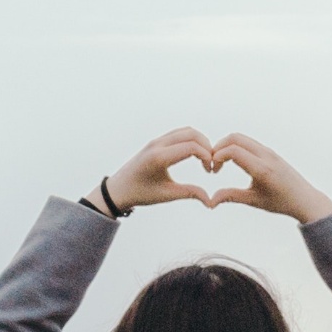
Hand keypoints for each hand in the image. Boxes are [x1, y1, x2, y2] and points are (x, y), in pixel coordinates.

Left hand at [102, 128, 219, 211]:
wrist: (119, 189)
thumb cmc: (141, 193)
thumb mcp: (166, 195)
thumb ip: (190, 193)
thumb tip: (210, 201)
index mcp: (159, 157)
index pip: (191, 147)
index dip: (207, 156)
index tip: (210, 171)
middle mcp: (157, 144)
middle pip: (191, 134)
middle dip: (207, 146)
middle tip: (212, 163)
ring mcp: (156, 140)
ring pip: (186, 131)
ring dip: (200, 142)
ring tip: (205, 159)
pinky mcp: (157, 141)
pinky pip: (179, 134)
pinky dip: (191, 140)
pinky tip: (195, 155)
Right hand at [207, 134, 331, 222]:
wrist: (304, 198)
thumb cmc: (281, 202)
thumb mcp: (254, 201)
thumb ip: (231, 197)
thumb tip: (210, 201)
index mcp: (262, 169)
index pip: (234, 151)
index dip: (217, 157)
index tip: (212, 170)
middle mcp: (266, 156)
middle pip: (235, 138)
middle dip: (218, 147)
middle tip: (212, 163)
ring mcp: (269, 151)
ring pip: (241, 138)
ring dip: (227, 146)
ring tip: (219, 163)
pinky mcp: (270, 151)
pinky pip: (249, 142)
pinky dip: (235, 147)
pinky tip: (232, 161)